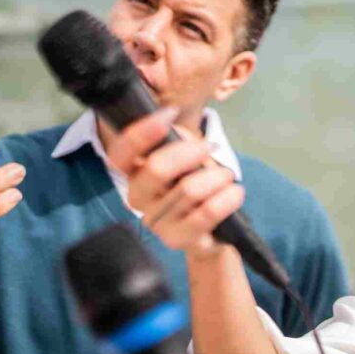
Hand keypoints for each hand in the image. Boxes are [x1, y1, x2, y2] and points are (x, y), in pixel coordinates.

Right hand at [105, 110, 244, 258]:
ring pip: (189, 190)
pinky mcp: (177, 240)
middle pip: (156, 169)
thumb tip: (182, 136)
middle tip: (210, 148)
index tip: (170, 113)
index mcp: (134, 173)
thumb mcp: (188, 156)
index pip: (121, 153)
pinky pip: (206, 213)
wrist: (211, 229)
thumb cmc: (196, 184)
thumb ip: (180, 141)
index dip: (141, 133)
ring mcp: (156, 222)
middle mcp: (137, 198)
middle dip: (191, 152)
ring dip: (217, 176)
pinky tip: (234, 193)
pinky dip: (226, 198)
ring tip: (227, 177)